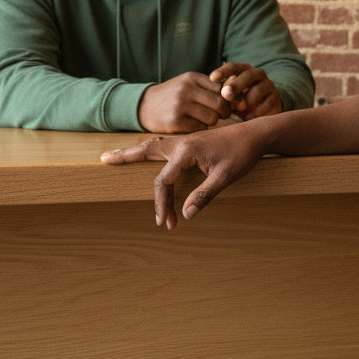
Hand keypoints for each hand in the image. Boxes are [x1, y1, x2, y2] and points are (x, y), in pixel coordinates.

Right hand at [101, 122, 265, 228]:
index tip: (167, 223)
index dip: (163, 205)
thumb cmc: (242, 154)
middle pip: (146, 151)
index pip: (164, 182)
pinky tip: (145, 154)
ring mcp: (185, 140)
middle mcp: (181, 142)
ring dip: (134, 151)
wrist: (256, 134)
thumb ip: (205, 195)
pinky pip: (163, 145)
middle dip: (125, 157)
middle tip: (102, 160)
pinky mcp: (191, 142)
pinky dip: (149, 149)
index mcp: (187, 150)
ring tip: (115, 156)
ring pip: (153, 145)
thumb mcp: (226, 177)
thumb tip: (186, 215)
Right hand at [137, 72, 231, 132]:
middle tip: (220, 115)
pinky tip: (191, 124)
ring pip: (212, 118)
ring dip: (211, 121)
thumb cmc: (172, 95)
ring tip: (202, 119)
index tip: (226, 104)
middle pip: (221, 103)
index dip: (228, 98)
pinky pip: (200, 128)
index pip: (222, 87)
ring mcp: (180, 105)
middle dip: (224, 112)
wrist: (142, 106)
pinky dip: (199, 128)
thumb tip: (236, 94)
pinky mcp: (175, 122)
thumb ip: (209, 86)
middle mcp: (187, 89)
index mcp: (192, 78)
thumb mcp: (187, 83)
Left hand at [209, 62, 282, 119]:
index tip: (212, 78)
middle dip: (236, 85)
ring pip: (257, 91)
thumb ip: (225, 93)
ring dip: (245, 102)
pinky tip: (247, 118)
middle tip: (225, 94)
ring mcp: (269, 86)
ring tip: (238, 111)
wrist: (266, 107)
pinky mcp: (276, 99)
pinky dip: (254, 112)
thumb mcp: (232, 94)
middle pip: (247, 76)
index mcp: (244, 69)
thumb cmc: (241, 99)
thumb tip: (222, 95)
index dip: (223, 71)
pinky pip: (265, 105)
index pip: (233, 67)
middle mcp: (258, 74)